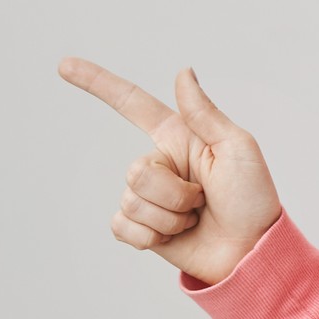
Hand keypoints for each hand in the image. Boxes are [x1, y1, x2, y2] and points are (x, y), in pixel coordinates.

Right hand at [56, 57, 283, 283]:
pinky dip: (149, 236)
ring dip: (169, 218)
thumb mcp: (238, 149)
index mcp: (178, 138)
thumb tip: (183, 72)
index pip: (132, 104)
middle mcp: (160, 165)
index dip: (98, 83)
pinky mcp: (142, 229)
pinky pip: (121, 226)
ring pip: (130, 201)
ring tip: (195, 219)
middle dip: (173, 193)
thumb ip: (205, 113)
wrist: (252, 252)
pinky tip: (172, 238)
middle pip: (135, 171)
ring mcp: (149, 197)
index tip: (65, 66)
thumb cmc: (253, 199)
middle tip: (203, 200)